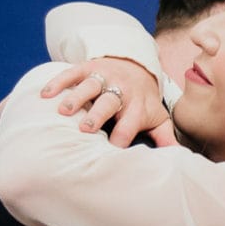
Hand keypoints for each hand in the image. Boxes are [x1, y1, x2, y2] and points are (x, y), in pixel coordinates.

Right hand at [40, 57, 166, 146]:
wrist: (136, 65)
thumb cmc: (143, 101)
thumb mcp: (158, 118)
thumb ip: (165, 138)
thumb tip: (179, 160)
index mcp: (137, 106)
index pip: (129, 124)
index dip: (121, 137)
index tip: (110, 151)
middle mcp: (121, 90)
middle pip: (110, 102)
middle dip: (98, 114)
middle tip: (85, 129)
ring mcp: (104, 76)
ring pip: (90, 85)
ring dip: (77, 97)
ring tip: (63, 111)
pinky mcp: (89, 66)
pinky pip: (72, 72)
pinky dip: (59, 82)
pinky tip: (45, 95)